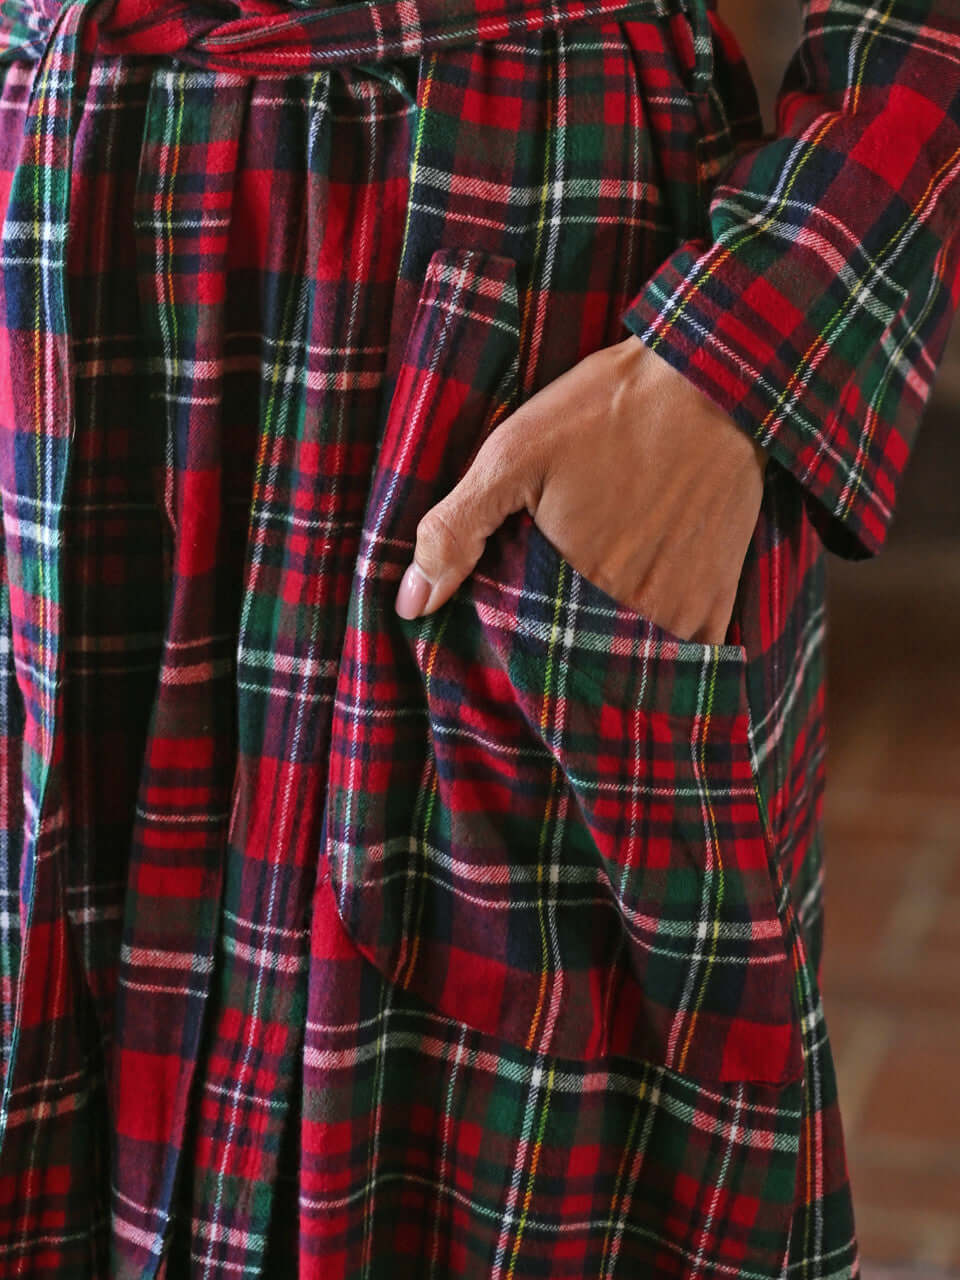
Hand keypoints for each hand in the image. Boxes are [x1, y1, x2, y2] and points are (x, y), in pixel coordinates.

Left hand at [394, 333, 767, 645]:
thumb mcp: (513, 455)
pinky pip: (690, 652)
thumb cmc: (607, 410)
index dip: (516, 640)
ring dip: (612, 644)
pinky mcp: (718, 598)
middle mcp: (632, 615)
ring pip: (631, 657)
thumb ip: (456, 530)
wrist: (712, 378)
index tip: (514, 612)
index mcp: (572, 588)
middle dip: (564, 645)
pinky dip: (664, 640)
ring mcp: (682, 612)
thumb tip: (411, 604)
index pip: (529, 651)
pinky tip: (647, 599)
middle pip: (583, 659)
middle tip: (559, 597)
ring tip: (601, 596)